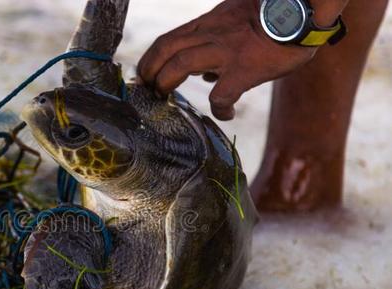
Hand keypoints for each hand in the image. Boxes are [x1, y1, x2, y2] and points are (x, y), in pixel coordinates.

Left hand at [138, 0, 317, 120]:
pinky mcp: (246, 68)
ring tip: (166, 97)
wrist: (304, 8)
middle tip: (150, 89)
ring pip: (181, 64)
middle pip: (166, 49)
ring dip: (166, 82)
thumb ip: (216, 41)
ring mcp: (227, 50)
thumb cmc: (275, 16)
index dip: (150, 59)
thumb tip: (204, 73)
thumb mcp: (236, 18)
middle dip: (150, 71)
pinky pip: (222, 95)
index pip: (168, 39)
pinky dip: (220, 109)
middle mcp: (213, 34)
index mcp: (209, 23)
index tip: (146, 75)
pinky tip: (227, 115)